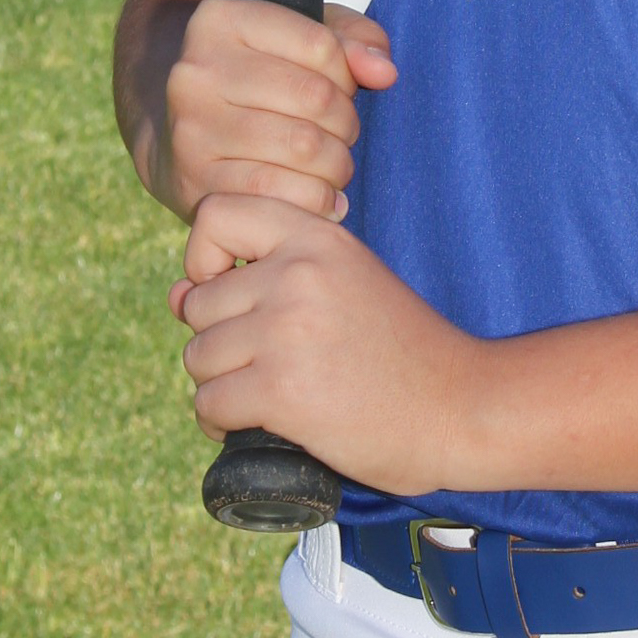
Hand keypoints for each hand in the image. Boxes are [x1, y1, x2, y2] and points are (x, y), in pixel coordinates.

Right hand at [158, 0, 395, 220]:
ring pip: (304, 148)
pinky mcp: (196, 183)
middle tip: (341, 133)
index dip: (347, 73)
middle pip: (316, 98)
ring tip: (333, 164)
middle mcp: (195, 73)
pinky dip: (317, 200)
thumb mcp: (299, 37)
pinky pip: (282, 194)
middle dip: (346, 121)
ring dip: (337, 163)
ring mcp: (192, 130)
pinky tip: (321, 195)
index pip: (321, 45)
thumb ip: (353, 39)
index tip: (339, 86)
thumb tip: (384, 72)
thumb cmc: (256, 76)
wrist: (177, 132)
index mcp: (219, 21)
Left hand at [172, 195, 480, 496]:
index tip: (231, 291)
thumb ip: (268, 277)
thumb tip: (175, 294)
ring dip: (219, 385)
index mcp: (317, 238)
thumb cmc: (404, 351)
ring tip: (265, 395)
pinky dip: (220, 422)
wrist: (463, 407)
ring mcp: (286, 330)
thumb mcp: (346, 286)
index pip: (214, 212)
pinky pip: (208, 403)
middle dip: (219, 341)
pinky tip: (254, 425)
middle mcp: (297, 273)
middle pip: (198, 304)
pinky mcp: (282, 390)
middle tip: (267, 364)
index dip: (204, 257)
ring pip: (197, 357)